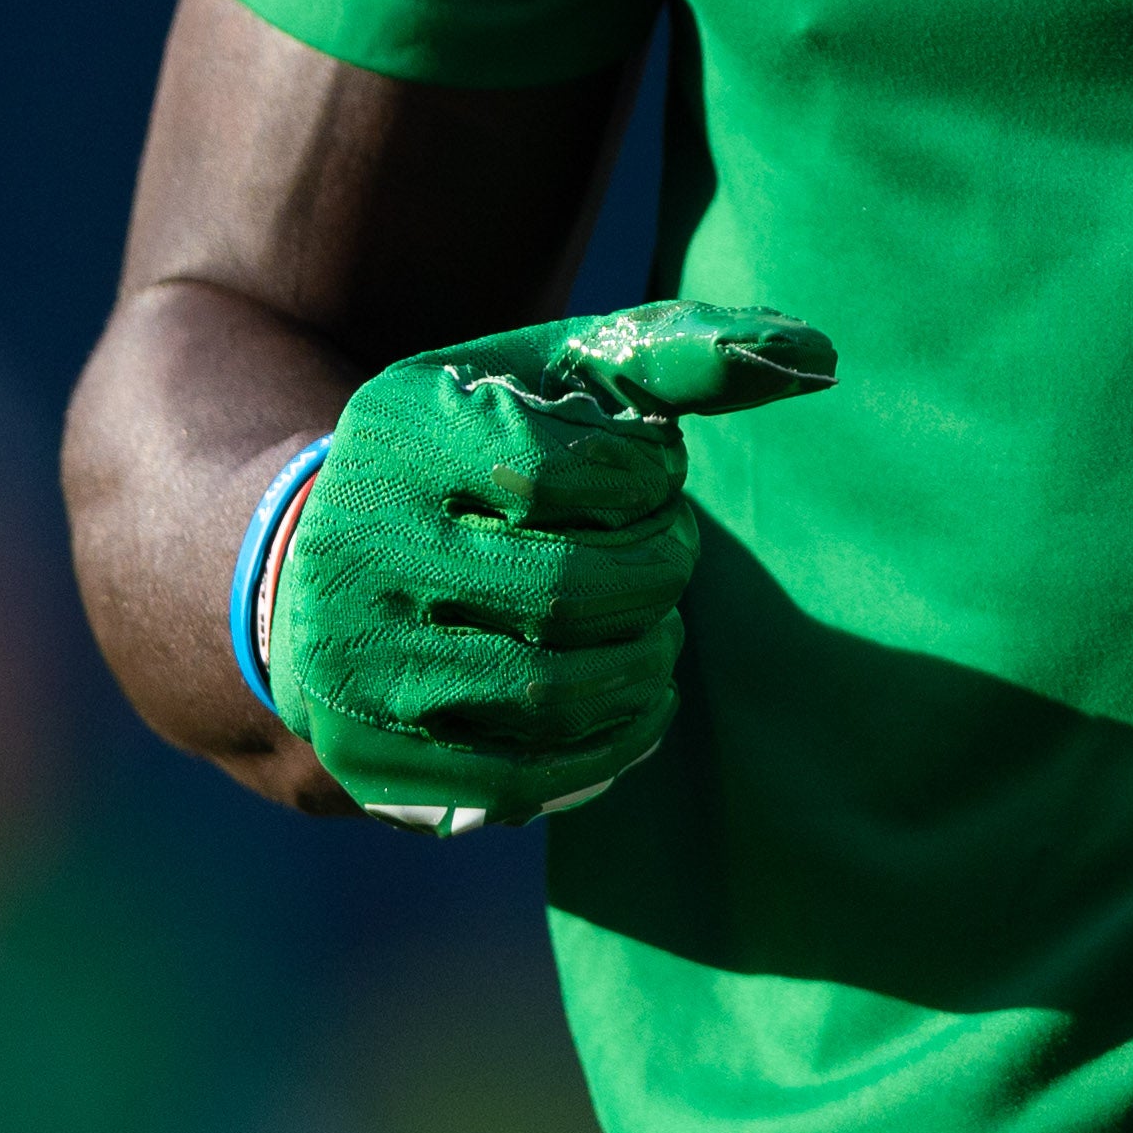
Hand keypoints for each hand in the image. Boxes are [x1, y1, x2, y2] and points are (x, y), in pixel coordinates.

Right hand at [265, 297, 834, 833]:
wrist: (315, 568)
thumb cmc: (473, 452)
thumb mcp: (550, 378)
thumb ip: (675, 355)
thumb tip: (817, 358)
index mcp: (398, 436)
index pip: (553, 472)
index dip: (643, 479)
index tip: (653, 472)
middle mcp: (358, 551)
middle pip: (563, 591)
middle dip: (657, 574)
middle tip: (671, 553)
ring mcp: (360, 666)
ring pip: (551, 693)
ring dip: (646, 661)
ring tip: (660, 626)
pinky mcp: (375, 761)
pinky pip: (526, 776)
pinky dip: (615, 741)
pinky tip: (641, 698)